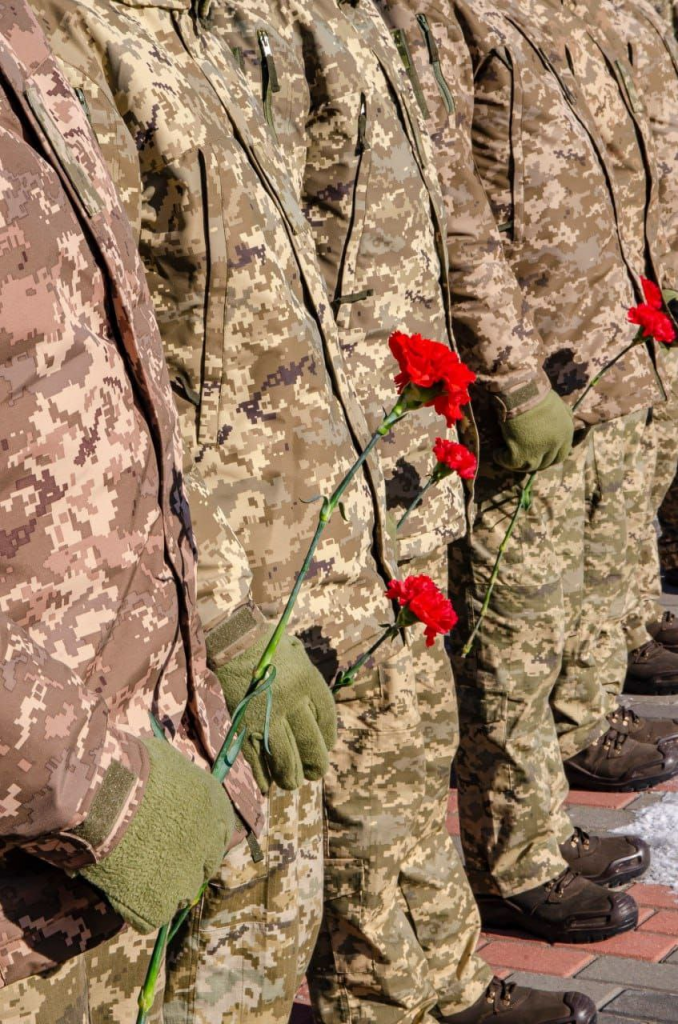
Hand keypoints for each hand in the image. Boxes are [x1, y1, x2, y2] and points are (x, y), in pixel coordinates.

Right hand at [79, 738, 233, 933]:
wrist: (103, 794)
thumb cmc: (127, 767)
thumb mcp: (164, 761)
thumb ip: (174, 780)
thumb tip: (166, 781)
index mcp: (214, 805)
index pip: (220, 831)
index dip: (199, 838)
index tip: (180, 839)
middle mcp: (210, 841)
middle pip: (204, 865)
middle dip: (185, 865)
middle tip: (156, 861)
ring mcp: (187, 876)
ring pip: (181, 893)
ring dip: (163, 888)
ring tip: (135, 876)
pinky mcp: (160, 903)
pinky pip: (152, 914)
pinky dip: (137, 907)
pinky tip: (121, 890)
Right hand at [213, 629, 336, 792]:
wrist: (233, 642)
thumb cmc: (269, 646)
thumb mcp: (299, 656)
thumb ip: (309, 683)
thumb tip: (316, 714)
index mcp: (308, 681)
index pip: (327, 718)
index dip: (329, 737)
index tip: (328, 746)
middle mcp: (290, 701)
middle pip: (311, 743)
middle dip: (316, 764)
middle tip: (316, 774)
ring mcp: (266, 715)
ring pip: (285, 758)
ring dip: (291, 776)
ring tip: (293, 783)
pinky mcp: (244, 725)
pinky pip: (256, 758)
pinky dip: (262, 775)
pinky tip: (267, 785)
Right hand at [495, 389, 573, 471]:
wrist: (521, 391)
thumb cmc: (537, 393)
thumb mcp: (558, 405)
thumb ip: (564, 418)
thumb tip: (563, 428)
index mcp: (566, 434)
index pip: (561, 456)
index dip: (549, 458)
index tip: (538, 455)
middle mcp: (554, 445)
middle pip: (544, 464)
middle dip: (532, 461)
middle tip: (520, 456)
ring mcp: (538, 452)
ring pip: (527, 466)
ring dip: (516, 462)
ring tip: (506, 453)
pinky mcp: (520, 454)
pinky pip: (509, 463)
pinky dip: (501, 458)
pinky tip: (497, 452)